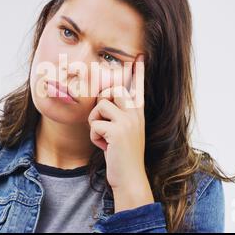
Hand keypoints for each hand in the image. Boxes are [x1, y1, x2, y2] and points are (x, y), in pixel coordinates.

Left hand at [88, 54, 153, 211]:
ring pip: (100, 105)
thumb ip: (119, 116)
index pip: (137, 88)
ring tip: (103, 136)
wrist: (130, 178)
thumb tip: (105, 100)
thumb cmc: (122, 154)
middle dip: (101, 102)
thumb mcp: (125, 132)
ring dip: (95, 121)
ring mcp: (128, 122)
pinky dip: (94, 136)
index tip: (139, 56)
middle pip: (113, 90)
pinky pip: (95, 124)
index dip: (138, 72)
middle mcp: (136, 114)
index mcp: (138, 113)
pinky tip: (104, 146)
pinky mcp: (117, 131)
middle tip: (103, 121)